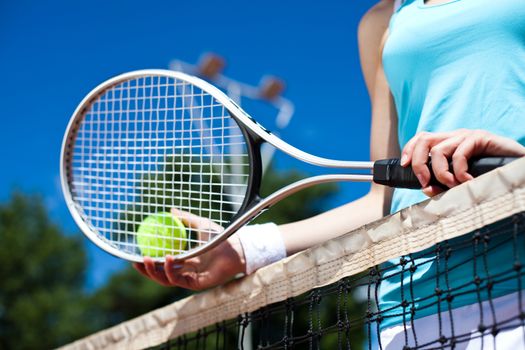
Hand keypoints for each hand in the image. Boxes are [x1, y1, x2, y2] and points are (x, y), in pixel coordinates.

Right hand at [133, 208, 245, 289]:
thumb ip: (185, 218)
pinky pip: (179, 280)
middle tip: (135, 261)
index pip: (164, 264)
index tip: (137, 253)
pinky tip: (167, 258)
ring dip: (155, 271)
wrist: (237, 246)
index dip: (150, 261)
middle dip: (147, 271)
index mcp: (187, 260)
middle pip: (161, 275)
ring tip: (146, 259)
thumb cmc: (222, 236)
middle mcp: (188, 271)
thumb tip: (170, 210)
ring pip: (167, 280)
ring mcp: (192, 278)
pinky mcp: (197, 284)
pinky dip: (171, 271)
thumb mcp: (200, 224)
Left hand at [400, 129, 524, 195]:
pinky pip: (459, 153)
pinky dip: (459, 171)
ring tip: (452, 185)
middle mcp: (455, 136)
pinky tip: (467, 181)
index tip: (403, 166)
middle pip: (423, 140)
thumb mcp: (460, 181)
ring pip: (438, 150)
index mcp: (447, 143)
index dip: (408, 150)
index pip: (421, 139)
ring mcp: (467, 136)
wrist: (518, 167)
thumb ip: (442, 185)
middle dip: (418, 163)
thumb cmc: (488, 174)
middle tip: (425, 182)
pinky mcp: (481, 138)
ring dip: (441, 173)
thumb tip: (425, 188)